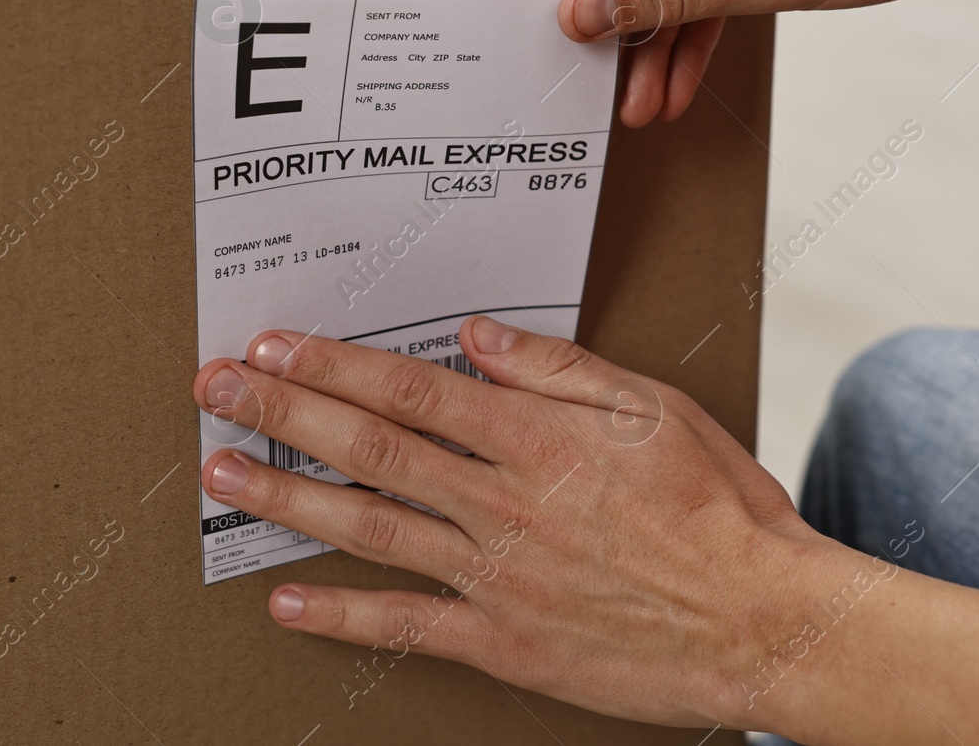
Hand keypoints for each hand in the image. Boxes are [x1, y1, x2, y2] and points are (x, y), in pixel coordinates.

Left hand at [193, 315, 849, 727]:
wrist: (762, 620)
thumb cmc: (718, 509)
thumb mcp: (653, 408)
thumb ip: (558, 369)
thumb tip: (475, 337)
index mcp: (537, 439)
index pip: (409, 391)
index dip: (331, 364)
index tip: (274, 343)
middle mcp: (502, 503)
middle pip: (370, 448)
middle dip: (283, 412)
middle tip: (216, 389)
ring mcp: (496, 576)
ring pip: (369, 528)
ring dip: (286, 499)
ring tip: (222, 473)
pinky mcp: (503, 642)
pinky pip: (406, 625)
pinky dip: (341, 616)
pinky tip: (284, 604)